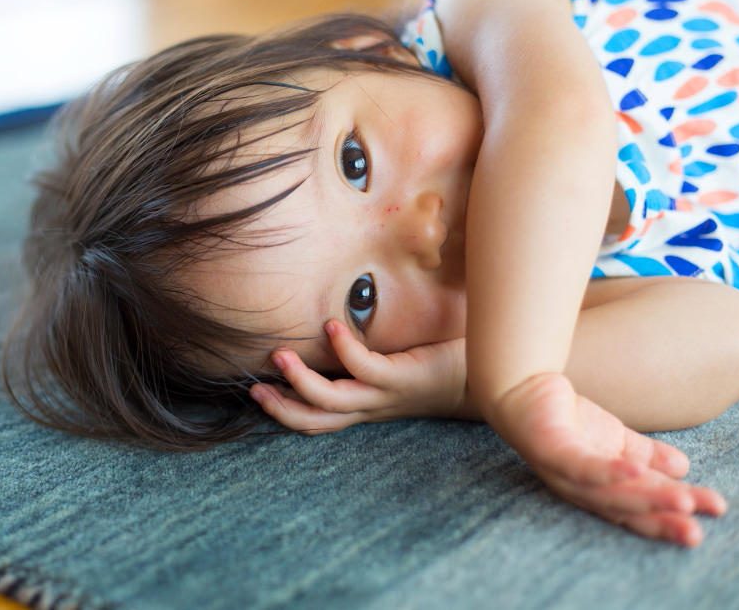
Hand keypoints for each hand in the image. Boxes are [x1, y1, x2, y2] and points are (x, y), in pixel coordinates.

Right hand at [249, 319, 470, 434]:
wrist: (484, 377)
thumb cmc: (438, 365)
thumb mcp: (395, 365)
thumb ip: (368, 354)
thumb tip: (334, 319)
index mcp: (365, 404)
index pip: (317, 419)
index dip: (284, 412)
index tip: (257, 393)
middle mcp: (370, 406)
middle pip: (316, 420)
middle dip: (281, 408)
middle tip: (254, 388)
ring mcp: (385, 394)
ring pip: (332, 400)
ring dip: (301, 381)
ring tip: (281, 354)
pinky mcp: (402, 377)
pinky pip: (365, 368)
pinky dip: (344, 349)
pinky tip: (331, 326)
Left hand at [485, 372, 726, 546]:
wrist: (522, 387)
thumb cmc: (567, 419)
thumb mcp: (614, 439)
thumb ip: (645, 455)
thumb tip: (683, 469)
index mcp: (598, 490)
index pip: (634, 512)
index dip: (665, 522)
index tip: (702, 529)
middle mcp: (580, 490)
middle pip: (625, 510)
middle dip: (662, 520)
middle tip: (696, 533)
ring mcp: (564, 474)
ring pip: (609, 493)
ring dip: (646, 498)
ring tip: (683, 500)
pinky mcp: (551, 451)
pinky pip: (582, 466)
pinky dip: (608, 471)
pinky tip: (635, 469)